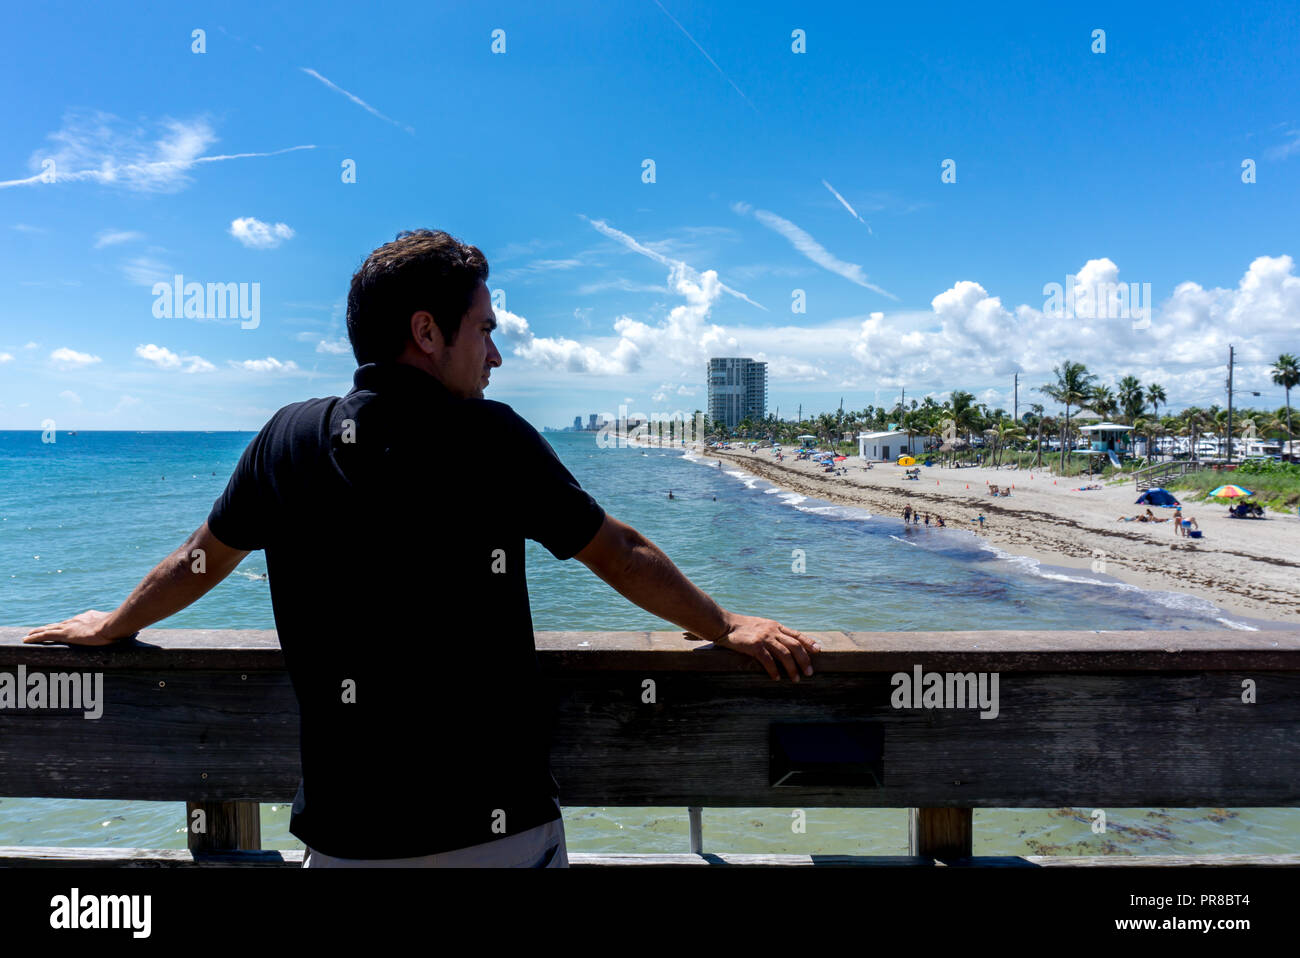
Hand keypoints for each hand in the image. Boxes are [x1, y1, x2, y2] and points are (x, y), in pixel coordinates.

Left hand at [23, 610, 132, 646]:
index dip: (69, 625)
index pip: (76, 622)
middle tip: (39, 630)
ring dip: (38, 631)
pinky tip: (26, 640)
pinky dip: (35, 637)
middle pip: (60, 624)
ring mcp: (71, 626)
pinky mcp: (65, 634)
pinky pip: (45, 635)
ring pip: (50, 628)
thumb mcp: (122, 628)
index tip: (65, 627)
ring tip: (29, 635)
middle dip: (50, 627)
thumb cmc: (121, 627)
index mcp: (90, 617)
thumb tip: (136, 631)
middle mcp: (78, 620)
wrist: (115, 625)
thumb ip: (125, 629)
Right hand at [690, 613, 821, 681]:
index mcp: (776, 626)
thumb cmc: (742, 627)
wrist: (725, 624)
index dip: (809, 642)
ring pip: (784, 654)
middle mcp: (772, 631)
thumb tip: (785, 643)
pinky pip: (768, 660)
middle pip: (795, 646)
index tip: (818, 651)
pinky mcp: (754, 646)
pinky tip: (776, 678)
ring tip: (796, 679)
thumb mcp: (762, 626)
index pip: (796, 634)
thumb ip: (773, 632)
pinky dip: (774, 670)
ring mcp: (764, 638)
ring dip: (792, 668)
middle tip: (810, 672)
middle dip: (804, 660)